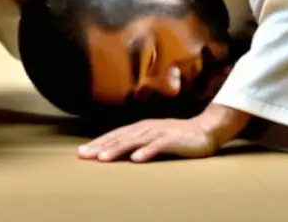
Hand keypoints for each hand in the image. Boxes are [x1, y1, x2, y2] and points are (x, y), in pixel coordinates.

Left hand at [77, 117, 218, 162]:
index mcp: (141, 127)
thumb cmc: (178, 137)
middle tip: (84, 156)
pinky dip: (147, 152)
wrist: (206, 130)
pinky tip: (136, 159)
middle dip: (100, 146)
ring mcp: (160, 132)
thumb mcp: (154, 137)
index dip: (98, 143)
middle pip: (120, 137)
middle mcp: (147, 127)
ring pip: (135, 141)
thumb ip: (138, 142)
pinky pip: (158, 146)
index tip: (81, 153)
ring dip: (118, 149)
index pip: (115, 135)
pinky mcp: (174, 140)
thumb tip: (117, 152)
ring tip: (103, 158)